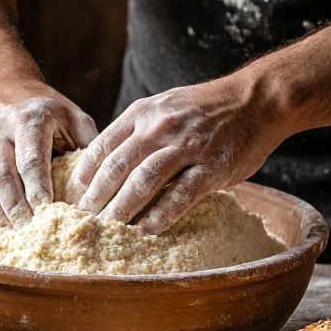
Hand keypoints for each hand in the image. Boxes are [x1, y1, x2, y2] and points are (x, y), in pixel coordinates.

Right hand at [0, 81, 97, 226]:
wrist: (3, 90)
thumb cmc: (47, 110)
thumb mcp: (72, 116)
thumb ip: (89, 143)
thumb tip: (106, 178)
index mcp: (30, 120)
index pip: (31, 158)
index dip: (37, 187)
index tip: (46, 211)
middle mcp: (0, 131)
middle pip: (2, 175)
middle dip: (15, 206)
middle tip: (28, 230)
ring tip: (11, 232)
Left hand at [66, 78, 288, 233]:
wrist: (256, 99)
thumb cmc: (207, 108)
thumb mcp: (164, 106)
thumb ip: (139, 129)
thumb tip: (110, 161)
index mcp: (143, 112)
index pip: (103, 144)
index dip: (85, 172)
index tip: (74, 193)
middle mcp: (160, 127)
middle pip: (116, 166)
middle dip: (96, 196)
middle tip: (82, 219)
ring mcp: (186, 146)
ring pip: (142, 181)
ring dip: (121, 209)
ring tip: (107, 228)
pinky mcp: (211, 167)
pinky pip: (179, 195)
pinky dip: (160, 216)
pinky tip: (146, 231)